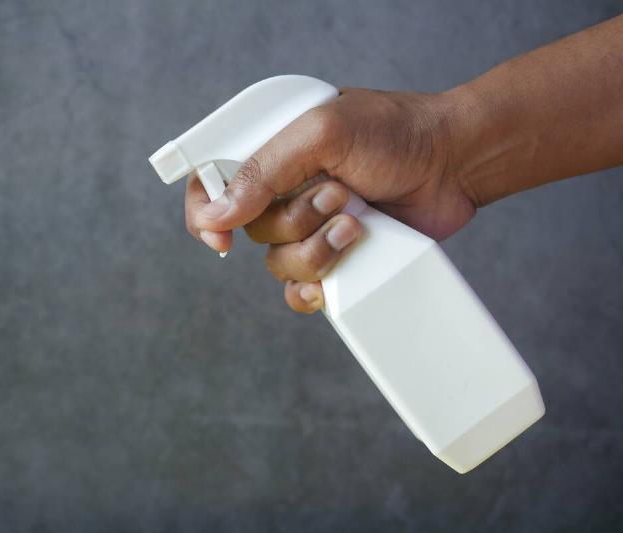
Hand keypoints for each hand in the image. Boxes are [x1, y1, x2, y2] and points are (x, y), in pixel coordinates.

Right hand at [185, 88, 475, 311]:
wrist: (454, 162)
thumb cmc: (394, 133)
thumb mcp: (323, 133)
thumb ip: (265, 170)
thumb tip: (215, 215)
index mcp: (271, 154)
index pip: (212, 186)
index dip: (206, 215)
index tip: (220, 236)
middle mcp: (284, 192)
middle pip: (248, 233)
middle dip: (294, 222)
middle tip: (339, 194)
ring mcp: (310, 227)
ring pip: (278, 265)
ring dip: (317, 250)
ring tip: (358, 222)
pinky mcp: (336, 258)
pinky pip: (301, 291)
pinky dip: (313, 291)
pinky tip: (334, 280)